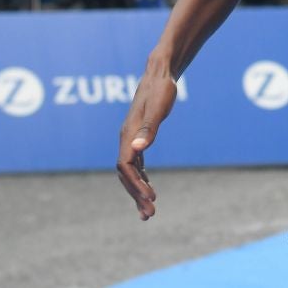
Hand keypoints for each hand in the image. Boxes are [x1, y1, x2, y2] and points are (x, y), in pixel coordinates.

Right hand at [116, 71, 178, 220]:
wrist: (159, 72)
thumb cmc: (161, 88)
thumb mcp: (158, 108)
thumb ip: (149, 129)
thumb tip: (138, 150)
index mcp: (128, 134)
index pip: (126, 167)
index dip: (136, 184)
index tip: (151, 198)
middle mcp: (126, 138)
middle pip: (126, 174)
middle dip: (136, 195)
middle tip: (150, 215)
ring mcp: (131, 138)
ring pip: (130, 171)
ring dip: (137, 191)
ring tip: (148, 211)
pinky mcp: (138, 137)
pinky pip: (136, 164)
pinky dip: (141, 178)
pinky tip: (148, 188)